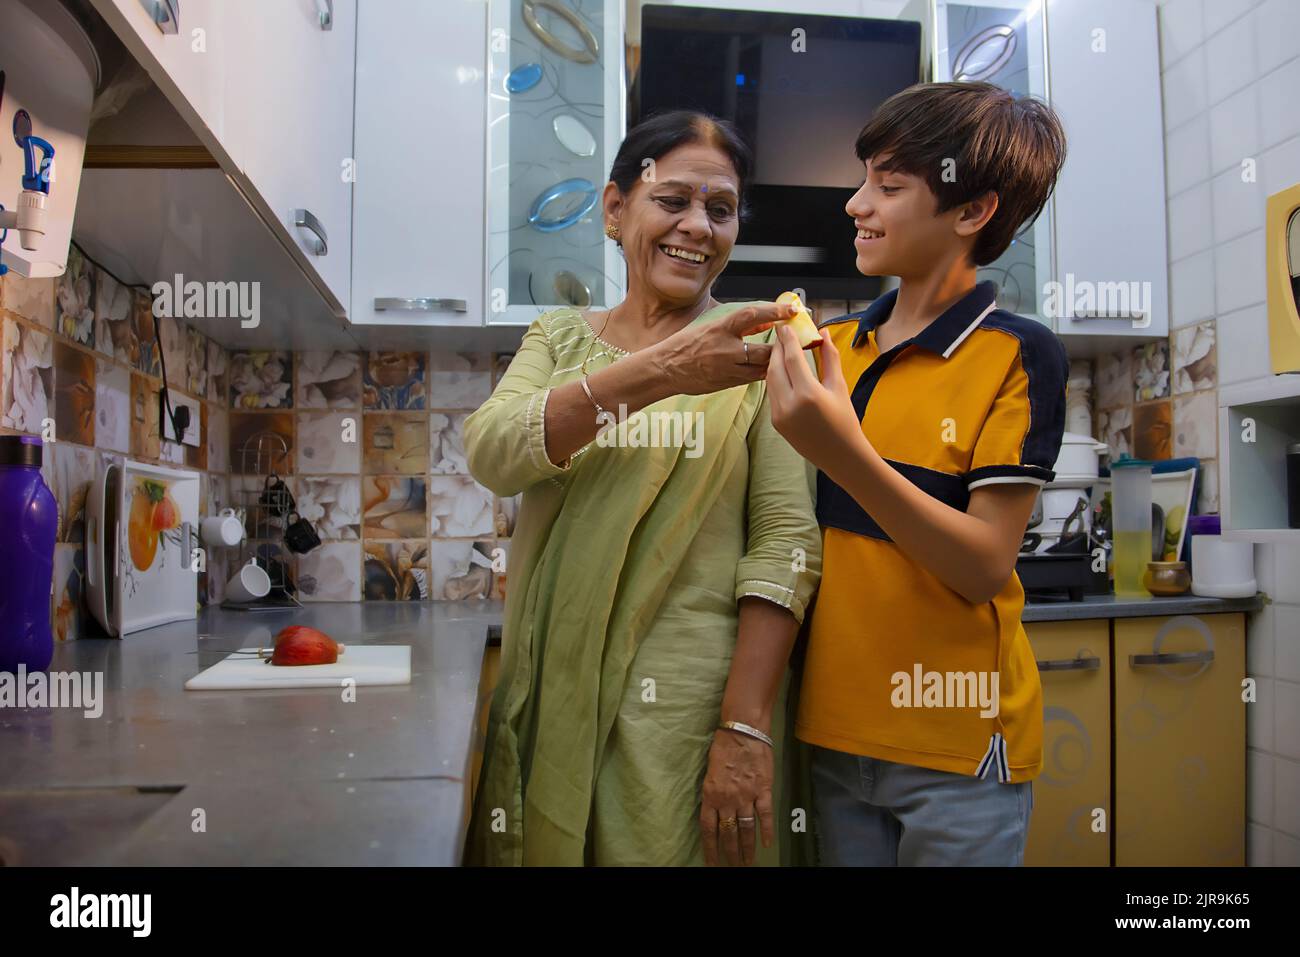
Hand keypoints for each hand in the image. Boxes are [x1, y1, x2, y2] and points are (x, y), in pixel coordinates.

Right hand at [647, 301, 794, 396]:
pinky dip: (761, 372)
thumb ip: (738, 324)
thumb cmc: (685, 344)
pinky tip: (767, 368)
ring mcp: (727, 369)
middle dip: (780, 347)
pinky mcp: (727, 383)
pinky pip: (752, 378)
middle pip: (764, 350)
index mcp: (720, 329)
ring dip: (773, 362)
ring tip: (782, 356)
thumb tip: (764, 322)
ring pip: (761, 368)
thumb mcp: (710, 326)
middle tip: (791, 341)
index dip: (774, 311)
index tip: (791, 309)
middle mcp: (725, 349)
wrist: (666, 368)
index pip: (753, 315)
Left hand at [699, 727, 774, 865]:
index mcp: (710, 794)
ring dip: (747, 848)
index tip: (712, 863)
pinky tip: (767, 844)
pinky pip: (765, 816)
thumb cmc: (724, 746)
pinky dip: (767, 832)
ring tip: (747, 862)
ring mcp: (746, 796)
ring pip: (746, 829)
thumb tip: (715, 809)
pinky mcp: (763, 791)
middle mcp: (727, 799)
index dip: (710, 848)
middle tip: (732, 866)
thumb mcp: (710, 771)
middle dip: (729, 853)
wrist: (744, 730)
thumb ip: (713, 792)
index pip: (708, 828)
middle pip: (728, 833)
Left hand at [764, 325, 868, 480]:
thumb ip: (829, 358)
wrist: (840, 455)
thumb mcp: (838, 386)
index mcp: (808, 394)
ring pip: (770, 380)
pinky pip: (772, 393)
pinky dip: (775, 378)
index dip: (787, 339)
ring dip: (774, 362)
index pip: (791, 358)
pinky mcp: (775, 422)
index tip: (786, 325)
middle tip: (782, 334)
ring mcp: (779, 415)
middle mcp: (789, 405)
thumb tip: (824, 333)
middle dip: (777, 348)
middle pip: (775, 367)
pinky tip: (783, 370)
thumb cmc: (845, 420)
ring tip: (783, 349)